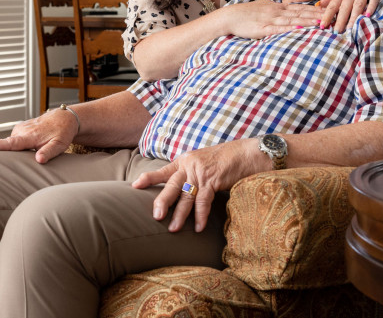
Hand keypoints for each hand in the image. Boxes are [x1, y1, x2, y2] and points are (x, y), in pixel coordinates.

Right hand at [0, 109, 76, 162]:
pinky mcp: (21, 128)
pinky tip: (24, 147)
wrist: (64, 118)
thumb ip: (48, 152)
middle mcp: (22, 130)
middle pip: (6, 144)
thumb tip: (39, 160)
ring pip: (11, 142)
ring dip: (12, 149)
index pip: (10, 143)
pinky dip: (15, 144)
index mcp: (30, 136)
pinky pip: (14, 138)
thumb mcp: (59, 145)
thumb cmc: (62, 132)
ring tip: (23, 153)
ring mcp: (21, 128)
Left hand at [131, 139, 261, 231]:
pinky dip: (200, 215)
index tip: (135, 185)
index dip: (149, 177)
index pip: (164, 170)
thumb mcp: (204, 162)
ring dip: (180, 214)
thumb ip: (191, 174)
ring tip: (173, 229)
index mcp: (185, 160)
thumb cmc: (227, 160)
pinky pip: (203, 201)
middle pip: (171, 185)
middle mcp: (190, 165)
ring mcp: (201, 172)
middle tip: (155, 216)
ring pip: (186, 195)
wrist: (247, 153)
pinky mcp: (213, 180)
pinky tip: (197, 227)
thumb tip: (181, 190)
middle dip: (162, 201)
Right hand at [220, 0, 323, 37]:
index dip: (314, 10)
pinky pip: (280, 29)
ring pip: (293, 20)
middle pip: (301, 13)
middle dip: (317, 15)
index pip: (300, 8)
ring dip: (308, 21)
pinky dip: (291, 28)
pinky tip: (300, 28)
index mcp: (278, 7)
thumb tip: (288, 13)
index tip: (328, 11)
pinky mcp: (264, 28)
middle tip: (332, 16)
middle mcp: (277, 11)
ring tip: (322, 22)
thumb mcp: (264, 9)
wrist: (230, 17)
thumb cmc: (246, 15)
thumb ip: (277, 12)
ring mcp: (271, 19)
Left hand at [318, 0, 382, 31]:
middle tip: (336, 32)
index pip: (333, 4)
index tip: (322, 26)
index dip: (327, 15)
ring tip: (351, 28)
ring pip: (358, 3)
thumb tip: (318, 6)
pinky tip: (368, 15)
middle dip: (340, 19)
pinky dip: (372, 5)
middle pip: (345, 5)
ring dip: (354, 16)